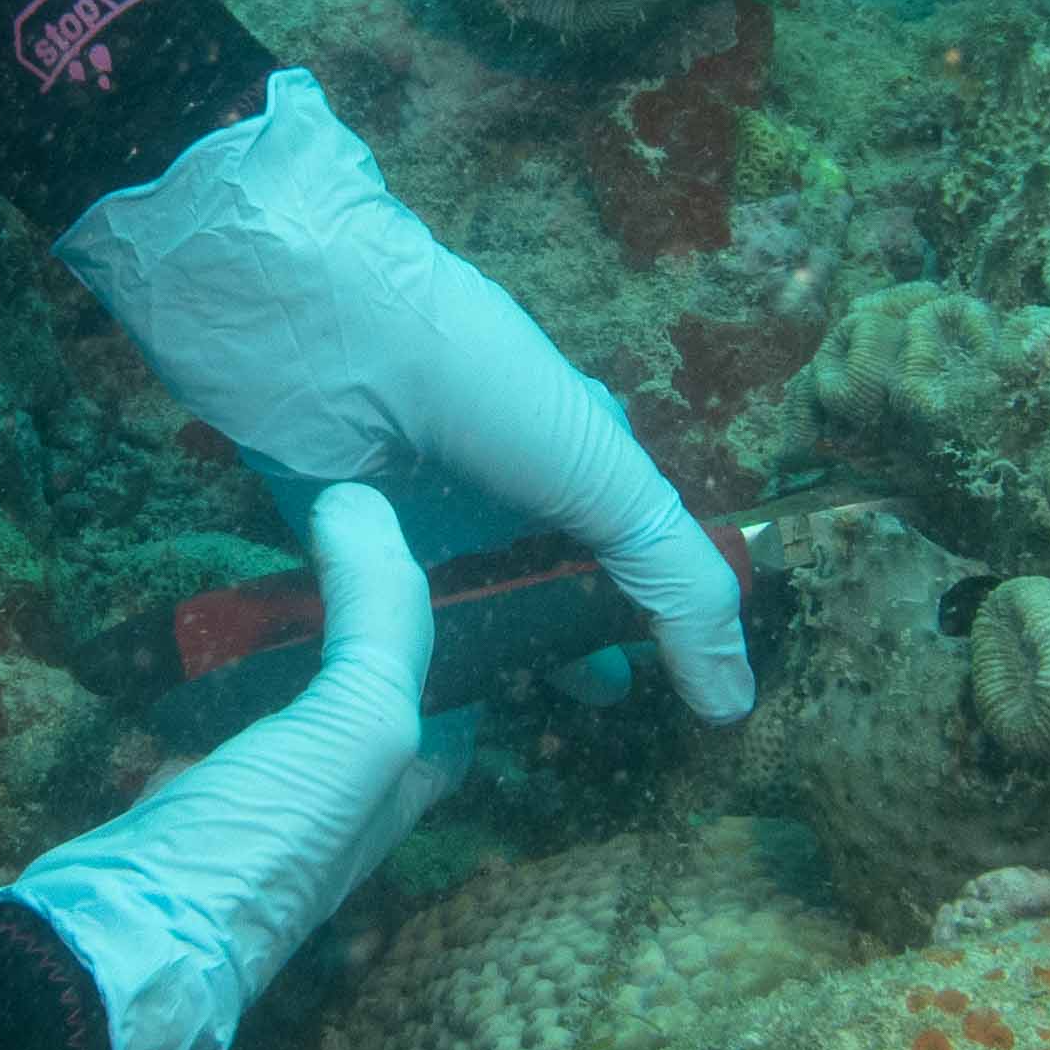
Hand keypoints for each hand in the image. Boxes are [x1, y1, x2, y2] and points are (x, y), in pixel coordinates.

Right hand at [0, 483, 440, 1049]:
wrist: (120, 940)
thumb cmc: (264, 842)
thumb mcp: (358, 726)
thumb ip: (379, 620)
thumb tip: (360, 503)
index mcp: (396, 789)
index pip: (446, 694)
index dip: (444, 623)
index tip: (421, 544)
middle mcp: (334, 804)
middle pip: (357, 696)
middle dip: (345, 625)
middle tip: (324, 537)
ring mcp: (249, 811)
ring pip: (275, 710)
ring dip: (268, 649)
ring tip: (253, 574)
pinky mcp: (174, 811)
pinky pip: (197, 732)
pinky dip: (191, 687)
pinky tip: (173, 648)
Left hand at [57, 69, 754, 722]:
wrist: (315, 326)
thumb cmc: (477, 382)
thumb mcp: (606, 480)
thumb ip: (674, 586)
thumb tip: (734, 700)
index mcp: (570, 457)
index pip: (627, 556)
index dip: (651, 621)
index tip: (676, 699)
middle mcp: (496, 490)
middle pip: (542, 595)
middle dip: (568, 655)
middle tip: (592, 714)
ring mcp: (417, 517)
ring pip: (462, 615)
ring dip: (484, 667)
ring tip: (505, 723)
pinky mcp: (338, 541)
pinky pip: (372, 618)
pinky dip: (395, 661)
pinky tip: (411, 716)